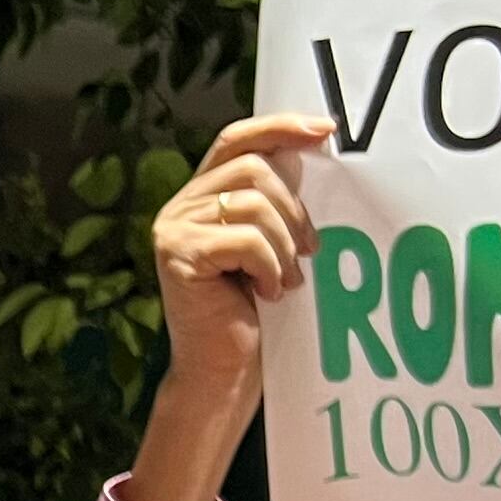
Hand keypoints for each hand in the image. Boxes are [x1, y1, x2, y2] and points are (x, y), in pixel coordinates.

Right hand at [128, 112, 329, 500]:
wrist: (225, 374)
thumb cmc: (255, 315)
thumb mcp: (273, 245)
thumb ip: (277, 201)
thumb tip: (313, 151)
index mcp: (200, 196)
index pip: (237, 138)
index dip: (281, 126)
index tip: (327, 131)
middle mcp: (179, 206)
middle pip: (252, 167)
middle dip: (294, 207)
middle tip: (309, 251)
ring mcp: (173, 229)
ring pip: (251, 201)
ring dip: (284, 243)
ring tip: (286, 280)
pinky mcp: (177, 255)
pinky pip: (244, 238)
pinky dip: (269, 265)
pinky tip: (268, 293)